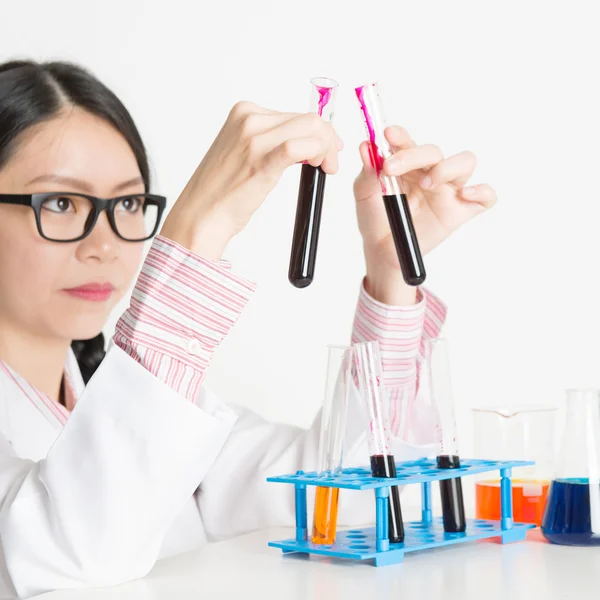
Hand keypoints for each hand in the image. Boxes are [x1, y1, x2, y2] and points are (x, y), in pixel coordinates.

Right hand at [161, 102, 341, 259]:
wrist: (201, 215)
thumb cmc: (221, 192)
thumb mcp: (243, 153)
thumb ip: (268, 141)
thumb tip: (302, 142)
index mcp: (243, 112)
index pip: (295, 114)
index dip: (319, 132)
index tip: (326, 149)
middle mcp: (249, 119)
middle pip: (307, 119)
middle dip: (327, 139)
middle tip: (330, 163)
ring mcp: (254, 138)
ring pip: (310, 128)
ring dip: (327, 148)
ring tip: (325, 168)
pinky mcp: (261, 160)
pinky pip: (300, 147)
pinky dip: (318, 154)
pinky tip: (319, 167)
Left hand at [354, 126, 496, 304]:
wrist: (382, 251)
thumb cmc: (376, 219)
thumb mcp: (365, 194)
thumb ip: (368, 172)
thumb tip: (366, 146)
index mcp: (407, 164)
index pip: (408, 142)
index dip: (400, 136)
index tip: (387, 135)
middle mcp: (430, 171)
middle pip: (434, 151)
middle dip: (413, 156)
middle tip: (390, 169)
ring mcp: (448, 190)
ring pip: (465, 162)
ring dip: (446, 168)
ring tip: (427, 184)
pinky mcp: (461, 210)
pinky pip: (486, 197)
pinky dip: (482, 192)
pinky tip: (466, 194)